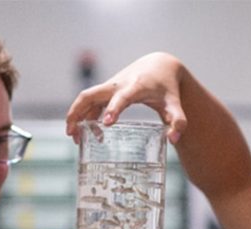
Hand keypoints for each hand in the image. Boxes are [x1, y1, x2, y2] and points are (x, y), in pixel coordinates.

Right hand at [66, 52, 186, 143]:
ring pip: (86, 98)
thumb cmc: (166, 87)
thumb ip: (177, 122)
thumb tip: (173, 140)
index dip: (113, 109)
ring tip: (74, 138)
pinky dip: (83, 115)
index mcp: (135, 87)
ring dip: (76, 115)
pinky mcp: (106, 91)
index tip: (107, 124)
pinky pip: (90, 102)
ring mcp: (109, 86)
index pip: (121, 97)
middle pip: (91, 95)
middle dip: (78, 112)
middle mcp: (118, 84)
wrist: (159, 66)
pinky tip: (84, 133)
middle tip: (72, 133)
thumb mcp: (174, 104)